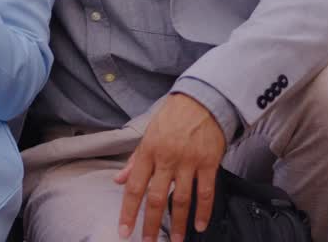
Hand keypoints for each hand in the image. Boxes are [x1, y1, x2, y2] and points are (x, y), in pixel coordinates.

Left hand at [115, 94, 225, 241]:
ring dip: (179, 223)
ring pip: (182, 199)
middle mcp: (166, 159)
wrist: (202, 100)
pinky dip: (203, 211)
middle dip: (151, 224)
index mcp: (148, 152)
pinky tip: (200, 225)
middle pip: (156, 198)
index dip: (128, 211)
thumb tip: (118, 180)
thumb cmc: (172, 117)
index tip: (124, 230)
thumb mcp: (147, 134)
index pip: (134, 187)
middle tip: (148, 241)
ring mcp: (189, 162)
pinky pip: (206, 192)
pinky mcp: (209, 163)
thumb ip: (134, 161)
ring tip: (177, 240)